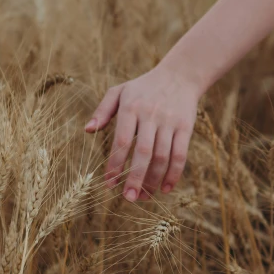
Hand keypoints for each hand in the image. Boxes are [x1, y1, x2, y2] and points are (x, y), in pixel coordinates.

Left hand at [85, 65, 199, 201]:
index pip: (122, 141)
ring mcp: (170, 121)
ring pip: (163, 157)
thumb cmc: (144, 87)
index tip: (109, 184)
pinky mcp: (186, 127)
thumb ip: (102, 110)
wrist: (180, 75)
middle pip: (144, 153)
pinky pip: (180, 154)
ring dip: (154, 180)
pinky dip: (174, 174)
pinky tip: (165, 188)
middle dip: (135, 178)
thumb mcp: (120, 91)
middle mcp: (151, 114)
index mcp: (132, 107)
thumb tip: (87, 130)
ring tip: (144, 196)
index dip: (115, 165)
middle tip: (128, 198)